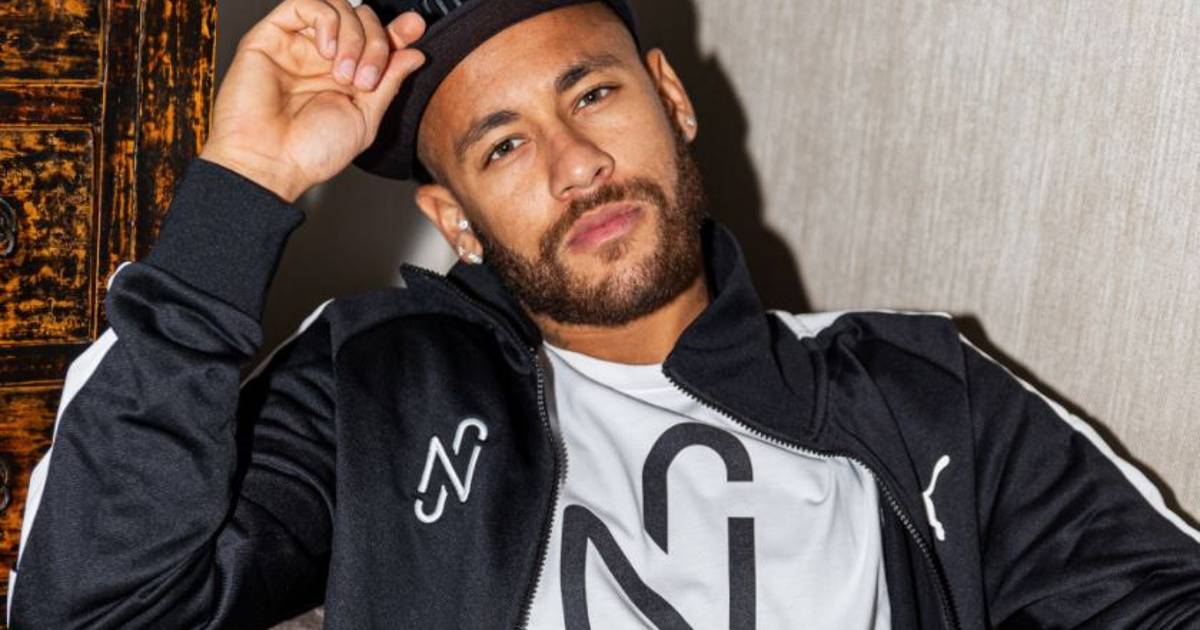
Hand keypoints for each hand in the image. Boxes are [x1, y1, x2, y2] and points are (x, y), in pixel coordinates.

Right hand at [199, 0, 425, 201]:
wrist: (270, 162)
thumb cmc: (310, 152)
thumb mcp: (365, 118)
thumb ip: (389, 82)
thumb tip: (414, 54)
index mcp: (347, 77)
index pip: (377, 39)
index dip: (398, 30)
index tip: (415, 29)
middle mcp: (324, 58)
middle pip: (362, 19)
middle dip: (376, 43)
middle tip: (366, 79)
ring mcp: (299, 45)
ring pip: (338, 7)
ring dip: (353, 36)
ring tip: (343, 74)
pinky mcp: (271, 35)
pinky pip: (304, 3)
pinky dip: (326, 20)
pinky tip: (326, 51)